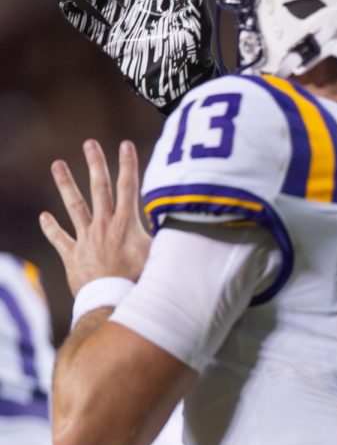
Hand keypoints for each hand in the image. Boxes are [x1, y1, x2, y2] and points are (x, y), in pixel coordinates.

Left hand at [40, 140, 151, 295]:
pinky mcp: (73, 254)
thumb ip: (166, 235)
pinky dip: (51, 227)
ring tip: (57, 165)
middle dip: (96, 164)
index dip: (128, 164)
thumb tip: (183, 219)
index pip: (128, 187)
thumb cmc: (140, 280)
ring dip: (66, 184)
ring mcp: (86, 238)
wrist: (112, 301)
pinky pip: (59, 238)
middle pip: (99, 188)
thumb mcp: (160, 254)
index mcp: (125, 223)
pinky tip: (44, 216)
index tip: (125, 145)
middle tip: (90, 143)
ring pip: (74, 206)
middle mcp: (104, 225)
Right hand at [61, 0, 215, 112]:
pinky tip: (67, 6)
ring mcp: (130, 29)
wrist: (184, 85)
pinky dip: (81, 19)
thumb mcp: (198, 20)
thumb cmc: (196, 53)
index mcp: (164, 4)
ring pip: (105, 4)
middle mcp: (144, 13)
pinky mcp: (118, 47)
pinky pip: (95, 30)